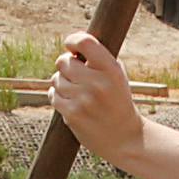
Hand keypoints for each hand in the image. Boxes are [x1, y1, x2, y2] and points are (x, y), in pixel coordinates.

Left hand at [49, 31, 142, 158]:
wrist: (125, 138)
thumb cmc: (118, 102)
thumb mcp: (118, 77)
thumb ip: (99, 59)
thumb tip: (73, 46)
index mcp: (111, 70)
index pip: (85, 42)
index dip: (73, 40)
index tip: (71, 45)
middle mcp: (98, 83)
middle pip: (64, 61)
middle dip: (66, 65)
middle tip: (76, 75)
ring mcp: (83, 100)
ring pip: (56, 79)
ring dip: (62, 83)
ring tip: (77, 92)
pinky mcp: (72, 114)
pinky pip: (53, 95)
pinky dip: (57, 96)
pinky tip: (69, 100)